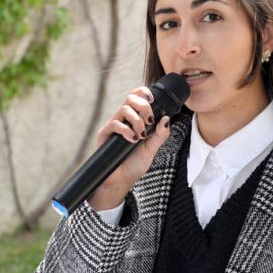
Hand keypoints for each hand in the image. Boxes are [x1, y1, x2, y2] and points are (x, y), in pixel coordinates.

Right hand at [88, 87, 171, 210]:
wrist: (121, 180)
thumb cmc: (134, 164)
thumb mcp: (152, 149)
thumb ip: (160, 135)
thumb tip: (166, 119)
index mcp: (135, 120)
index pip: (137, 98)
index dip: (144, 93)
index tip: (153, 100)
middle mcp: (123, 120)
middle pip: (130, 98)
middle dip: (143, 106)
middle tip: (149, 120)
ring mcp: (114, 125)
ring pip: (124, 109)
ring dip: (137, 120)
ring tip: (141, 136)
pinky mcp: (105, 133)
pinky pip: (114, 123)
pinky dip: (126, 130)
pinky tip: (132, 140)